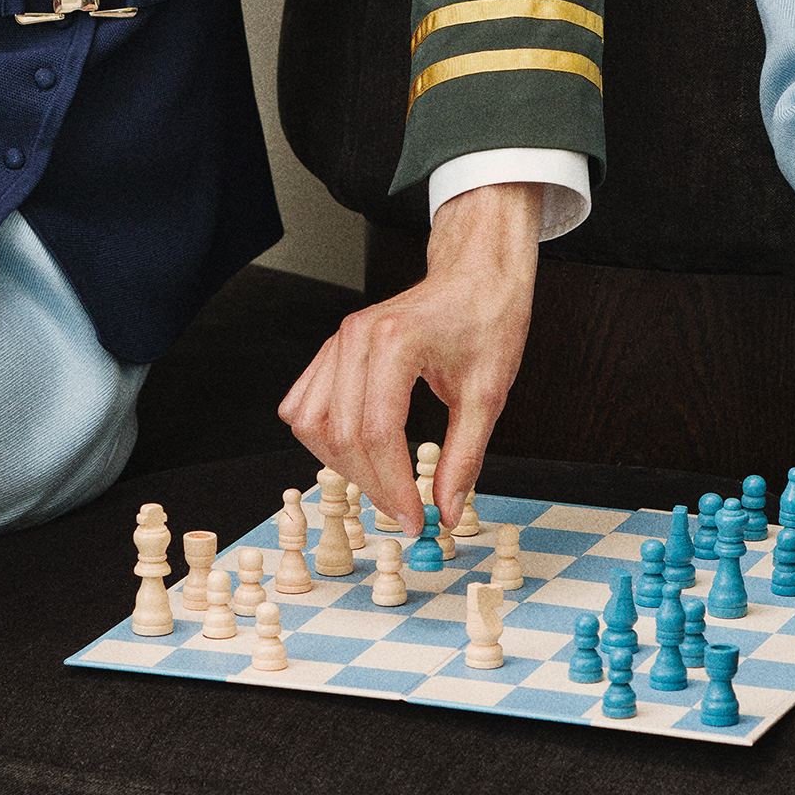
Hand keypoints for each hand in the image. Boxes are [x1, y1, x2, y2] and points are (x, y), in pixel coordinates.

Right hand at [279, 181, 539, 530]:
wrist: (476, 275)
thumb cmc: (487, 320)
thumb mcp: (488, 394)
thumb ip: (465, 457)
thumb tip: (447, 509)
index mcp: (396, 341)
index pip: (378, 432)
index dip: (394, 485)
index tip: (414, 519)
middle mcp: (356, 337)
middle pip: (339, 433)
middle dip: (370, 483)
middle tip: (403, 511)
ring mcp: (339, 341)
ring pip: (311, 423)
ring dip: (341, 464)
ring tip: (383, 484)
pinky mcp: (333, 349)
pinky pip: (305, 404)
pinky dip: (324, 438)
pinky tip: (358, 453)